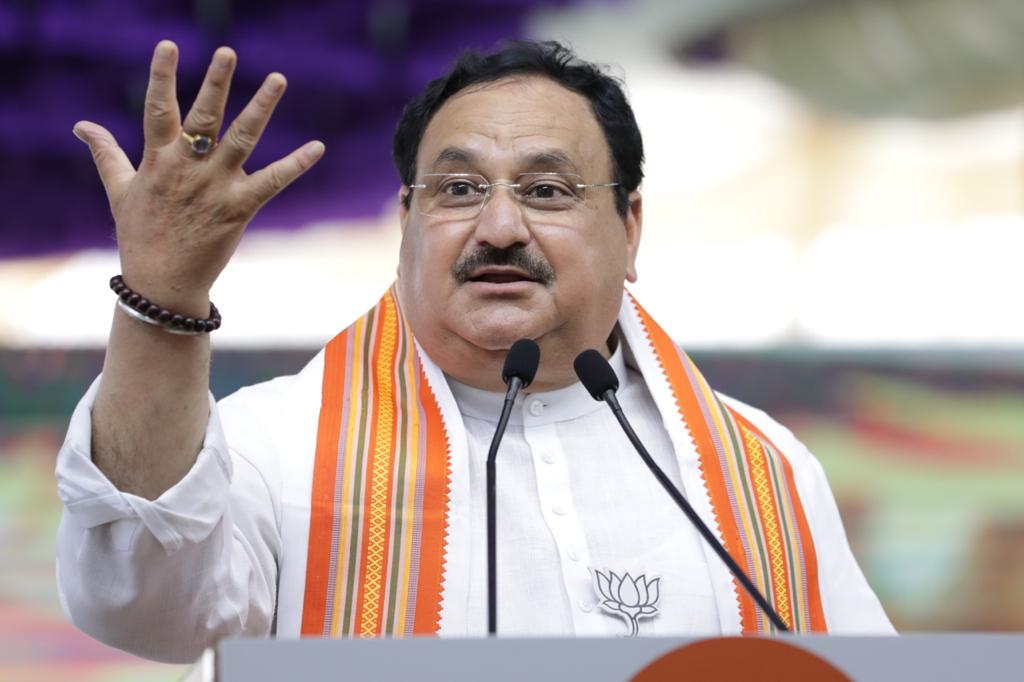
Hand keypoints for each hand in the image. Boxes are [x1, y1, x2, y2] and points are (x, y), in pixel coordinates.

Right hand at [73, 40, 323, 312]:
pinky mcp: (238, 208)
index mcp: (157, 159)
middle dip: (215, 83)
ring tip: (278, 79)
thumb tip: (81, 125)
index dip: (162, 76)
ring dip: (261, 108)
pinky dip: (295, 164)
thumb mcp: (119, 190)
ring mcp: (214, 186)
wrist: (162, 282)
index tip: (168, 46)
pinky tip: (317, 147)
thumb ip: (105, 153)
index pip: (158, 109)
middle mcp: (187, 167)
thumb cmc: (141, 234)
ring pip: (241, 139)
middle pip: (203, 117)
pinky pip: (272, 182)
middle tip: (227, 52)